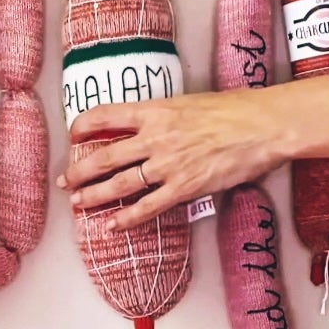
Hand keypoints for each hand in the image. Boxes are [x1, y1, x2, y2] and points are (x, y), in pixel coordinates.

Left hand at [59, 91, 281, 231]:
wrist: (263, 125)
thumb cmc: (236, 110)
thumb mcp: (191, 103)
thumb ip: (168, 116)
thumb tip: (155, 125)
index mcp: (156, 111)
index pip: (105, 115)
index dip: (83, 126)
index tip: (74, 135)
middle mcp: (155, 138)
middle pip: (104, 156)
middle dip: (80, 171)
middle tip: (66, 180)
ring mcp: (168, 165)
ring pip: (119, 183)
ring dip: (94, 196)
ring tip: (78, 203)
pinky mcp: (184, 187)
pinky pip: (148, 207)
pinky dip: (127, 218)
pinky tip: (112, 225)